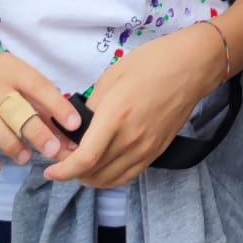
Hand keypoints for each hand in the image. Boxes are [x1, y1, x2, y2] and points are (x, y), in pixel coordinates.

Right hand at [0, 41, 79, 172]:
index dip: (57, 105)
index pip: (38, 85)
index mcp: (9, 67)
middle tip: (53, 150)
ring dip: (11, 145)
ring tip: (25, 158)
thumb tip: (64, 128)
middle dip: (37, 131)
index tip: (74, 124)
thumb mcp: (8, 76)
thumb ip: (32, 99)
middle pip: (15, 107)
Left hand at [44, 22, 225, 189]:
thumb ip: (91, 107)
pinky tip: (102, 166)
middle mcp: (131, 138)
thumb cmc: (151, 63)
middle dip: (72, 172)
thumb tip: (77, 128)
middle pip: (94, 173)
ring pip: (111, 179)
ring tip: (80, 164)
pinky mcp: (157, 151)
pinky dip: (110, 177)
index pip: (84, 159)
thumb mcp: (111, 77)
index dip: (63, 171)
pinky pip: (128, 175)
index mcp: (116, 116)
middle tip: (63, 158)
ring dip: (90, 178)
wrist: (191, 67)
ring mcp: (146, 148)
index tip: (50, 170)